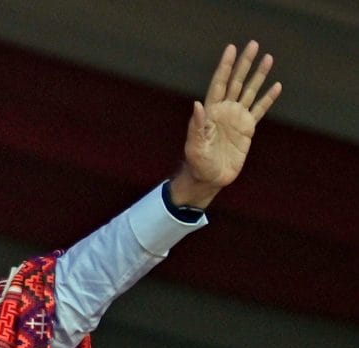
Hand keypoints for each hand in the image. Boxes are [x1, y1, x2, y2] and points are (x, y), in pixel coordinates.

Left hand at [170, 40, 281, 207]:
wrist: (209, 179)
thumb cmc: (198, 164)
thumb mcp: (194, 146)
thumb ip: (196, 126)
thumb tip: (197, 104)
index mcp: (211, 112)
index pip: (219, 83)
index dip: (225, 67)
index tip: (231, 49)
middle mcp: (225, 110)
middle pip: (236, 82)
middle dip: (244, 64)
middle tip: (253, 44)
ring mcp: (237, 118)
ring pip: (250, 92)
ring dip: (259, 76)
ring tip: (268, 58)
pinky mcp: (247, 129)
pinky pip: (260, 110)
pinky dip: (268, 98)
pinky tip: (277, 86)